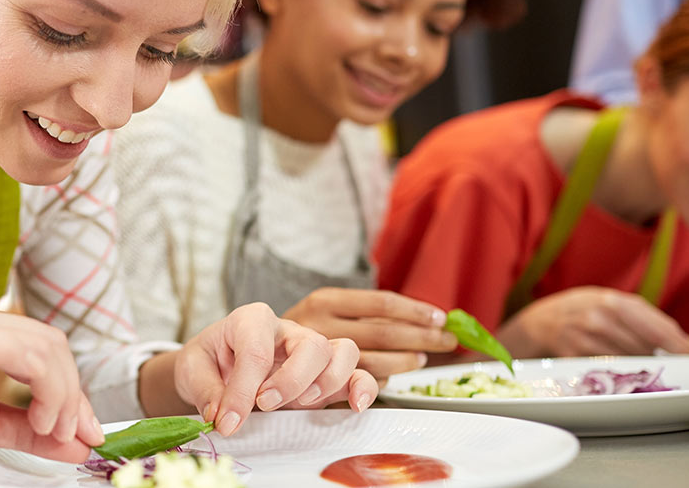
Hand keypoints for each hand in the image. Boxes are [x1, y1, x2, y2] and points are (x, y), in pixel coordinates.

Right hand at [0, 299, 104, 478]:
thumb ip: (26, 431)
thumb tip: (74, 445)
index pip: (44, 348)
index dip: (74, 390)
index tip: (85, 431)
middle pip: (52, 344)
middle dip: (75, 394)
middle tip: (76, 435)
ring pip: (45, 347)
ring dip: (63, 395)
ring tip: (52, 432)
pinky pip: (23, 354)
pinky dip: (44, 387)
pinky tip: (38, 419)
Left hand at [173, 303, 378, 436]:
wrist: (214, 366)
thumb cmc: (208, 361)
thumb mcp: (192, 370)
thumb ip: (206, 392)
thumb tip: (223, 416)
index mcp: (251, 320)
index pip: (256, 349)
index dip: (244, 389)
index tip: (229, 420)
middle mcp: (287, 331)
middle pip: (311, 344)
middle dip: (291, 381)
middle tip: (265, 405)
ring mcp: (310, 352)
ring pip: (342, 352)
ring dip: (326, 383)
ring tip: (300, 406)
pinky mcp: (324, 374)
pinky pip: (357, 373)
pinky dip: (362, 387)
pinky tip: (355, 406)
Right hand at [283, 288, 455, 380]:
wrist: (241, 355)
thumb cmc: (292, 334)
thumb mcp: (321, 313)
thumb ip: (361, 316)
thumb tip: (424, 320)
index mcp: (325, 301)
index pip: (381, 303)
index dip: (415, 311)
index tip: (440, 317)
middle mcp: (321, 326)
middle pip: (386, 333)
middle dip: (424, 338)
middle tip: (447, 341)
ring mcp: (318, 358)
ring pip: (377, 363)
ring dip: (406, 362)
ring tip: (421, 358)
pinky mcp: (313, 386)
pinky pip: (361, 384)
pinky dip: (380, 382)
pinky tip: (388, 376)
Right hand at [500, 287, 688, 357]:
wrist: (541, 322)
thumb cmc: (583, 309)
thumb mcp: (609, 301)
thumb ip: (640, 315)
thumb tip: (677, 339)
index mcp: (611, 301)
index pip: (652, 324)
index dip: (673, 341)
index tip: (687, 351)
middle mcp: (598, 319)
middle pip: (643, 346)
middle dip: (656, 354)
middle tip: (662, 358)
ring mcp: (584, 339)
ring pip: (627, 360)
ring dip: (638, 363)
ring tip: (637, 360)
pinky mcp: (574, 357)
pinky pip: (607, 368)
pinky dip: (617, 369)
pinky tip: (617, 365)